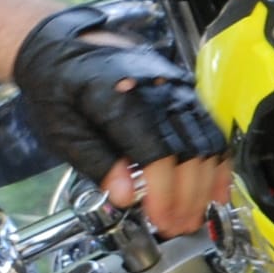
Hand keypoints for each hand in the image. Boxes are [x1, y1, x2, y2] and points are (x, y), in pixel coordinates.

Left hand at [11, 5, 227, 238]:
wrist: (64, 46)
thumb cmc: (57, 87)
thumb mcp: (61, 130)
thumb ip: (96, 163)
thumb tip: (127, 197)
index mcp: (116, 96)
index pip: (155, 153)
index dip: (163, 193)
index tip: (162, 220)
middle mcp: (153, 88)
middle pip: (187, 150)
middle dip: (187, 197)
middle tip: (179, 226)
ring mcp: (173, 86)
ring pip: (205, 140)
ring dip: (205, 184)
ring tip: (196, 215)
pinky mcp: (183, 89)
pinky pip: (209, 128)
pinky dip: (216, 161)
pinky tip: (213, 187)